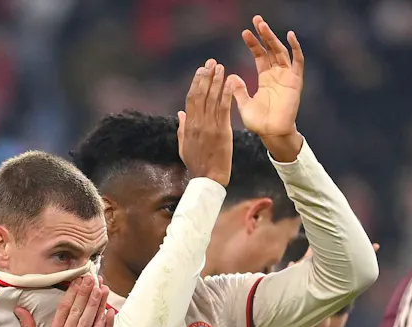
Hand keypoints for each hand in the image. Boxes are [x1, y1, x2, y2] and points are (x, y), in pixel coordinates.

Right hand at [15, 276, 114, 326]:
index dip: (73, 292)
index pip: (64, 307)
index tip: (79, 280)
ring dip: (97, 303)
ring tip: (103, 289)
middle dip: (87, 292)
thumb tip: (19, 308)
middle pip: (79, 310)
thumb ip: (27, 324)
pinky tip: (108, 312)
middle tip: (93, 277)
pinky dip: (103, 324)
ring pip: (90, 320)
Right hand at [178, 59, 233, 185]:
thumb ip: (182, 128)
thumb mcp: (184, 146)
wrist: (208, 178)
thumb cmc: (197, 164)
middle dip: (205, 77)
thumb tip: (180, 113)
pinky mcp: (221, 131)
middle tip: (211, 62)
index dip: (196, 83)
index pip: (191, 99)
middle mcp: (197, 123)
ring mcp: (209, 126)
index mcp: (188, 126)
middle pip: (200, 95)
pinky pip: (223, 108)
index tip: (201, 70)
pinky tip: (231, 81)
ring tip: (220, 67)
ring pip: (211, 98)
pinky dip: (227, 93)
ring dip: (216, 81)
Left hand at [228, 16, 304, 158]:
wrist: (272, 133)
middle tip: (256, 20)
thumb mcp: (244, 104)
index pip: (259, 55)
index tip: (244, 33)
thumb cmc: (259, 122)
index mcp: (264, 78)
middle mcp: (276, 74)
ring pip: (281, 51)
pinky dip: (295, 48)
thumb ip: (238, 90)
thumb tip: (230, 77)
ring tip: (263, 25)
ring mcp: (287, 76)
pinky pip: (298, 61)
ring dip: (273, 38)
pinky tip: (289, 36)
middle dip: (263, 35)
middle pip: (270, 49)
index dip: (253, 44)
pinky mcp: (295, 81)